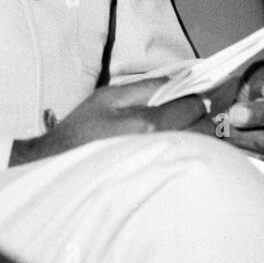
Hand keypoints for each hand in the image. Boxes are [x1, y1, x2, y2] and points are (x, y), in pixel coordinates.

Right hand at [10, 80, 205, 165]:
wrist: (60, 165)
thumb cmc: (81, 129)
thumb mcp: (109, 96)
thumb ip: (148, 87)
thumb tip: (180, 81)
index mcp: (148, 124)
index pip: (193, 106)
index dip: (193, 98)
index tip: (186, 97)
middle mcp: (160, 149)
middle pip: (203, 130)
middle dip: (200, 118)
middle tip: (185, 114)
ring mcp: (161, 169)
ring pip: (199, 149)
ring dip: (196, 137)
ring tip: (179, 131)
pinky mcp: (158, 181)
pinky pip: (186, 164)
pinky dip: (188, 154)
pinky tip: (173, 149)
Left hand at [217, 60, 263, 169]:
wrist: (262, 117)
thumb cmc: (256, 90)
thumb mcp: (257, 77)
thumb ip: (254, 83)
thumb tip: (242, 100)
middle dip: (261, 115)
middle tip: (234, 114)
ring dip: (249, 138)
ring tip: (225, 133)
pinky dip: (249, 157)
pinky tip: (231, 150)